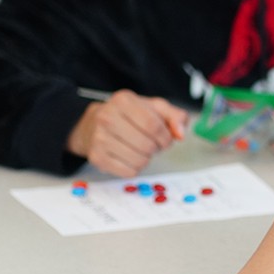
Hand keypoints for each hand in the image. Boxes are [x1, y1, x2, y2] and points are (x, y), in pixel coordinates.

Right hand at [67, 89, 188, 177]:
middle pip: (146, 145)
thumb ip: (175, 117)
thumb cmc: (128, 116)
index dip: (166, 137)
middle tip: (154, 144)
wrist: (93, 125)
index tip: (167, 139)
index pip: (153, 125)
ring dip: (147, 158)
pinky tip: (130, 156)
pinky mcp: (97, 158)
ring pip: (139, 161)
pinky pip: (129, 172)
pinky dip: (136, 168)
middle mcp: (107, 118)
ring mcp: (99, 139)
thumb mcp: (154, 108)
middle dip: (157, 148)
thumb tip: (181, 134)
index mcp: (123, 101)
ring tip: (141, 149)